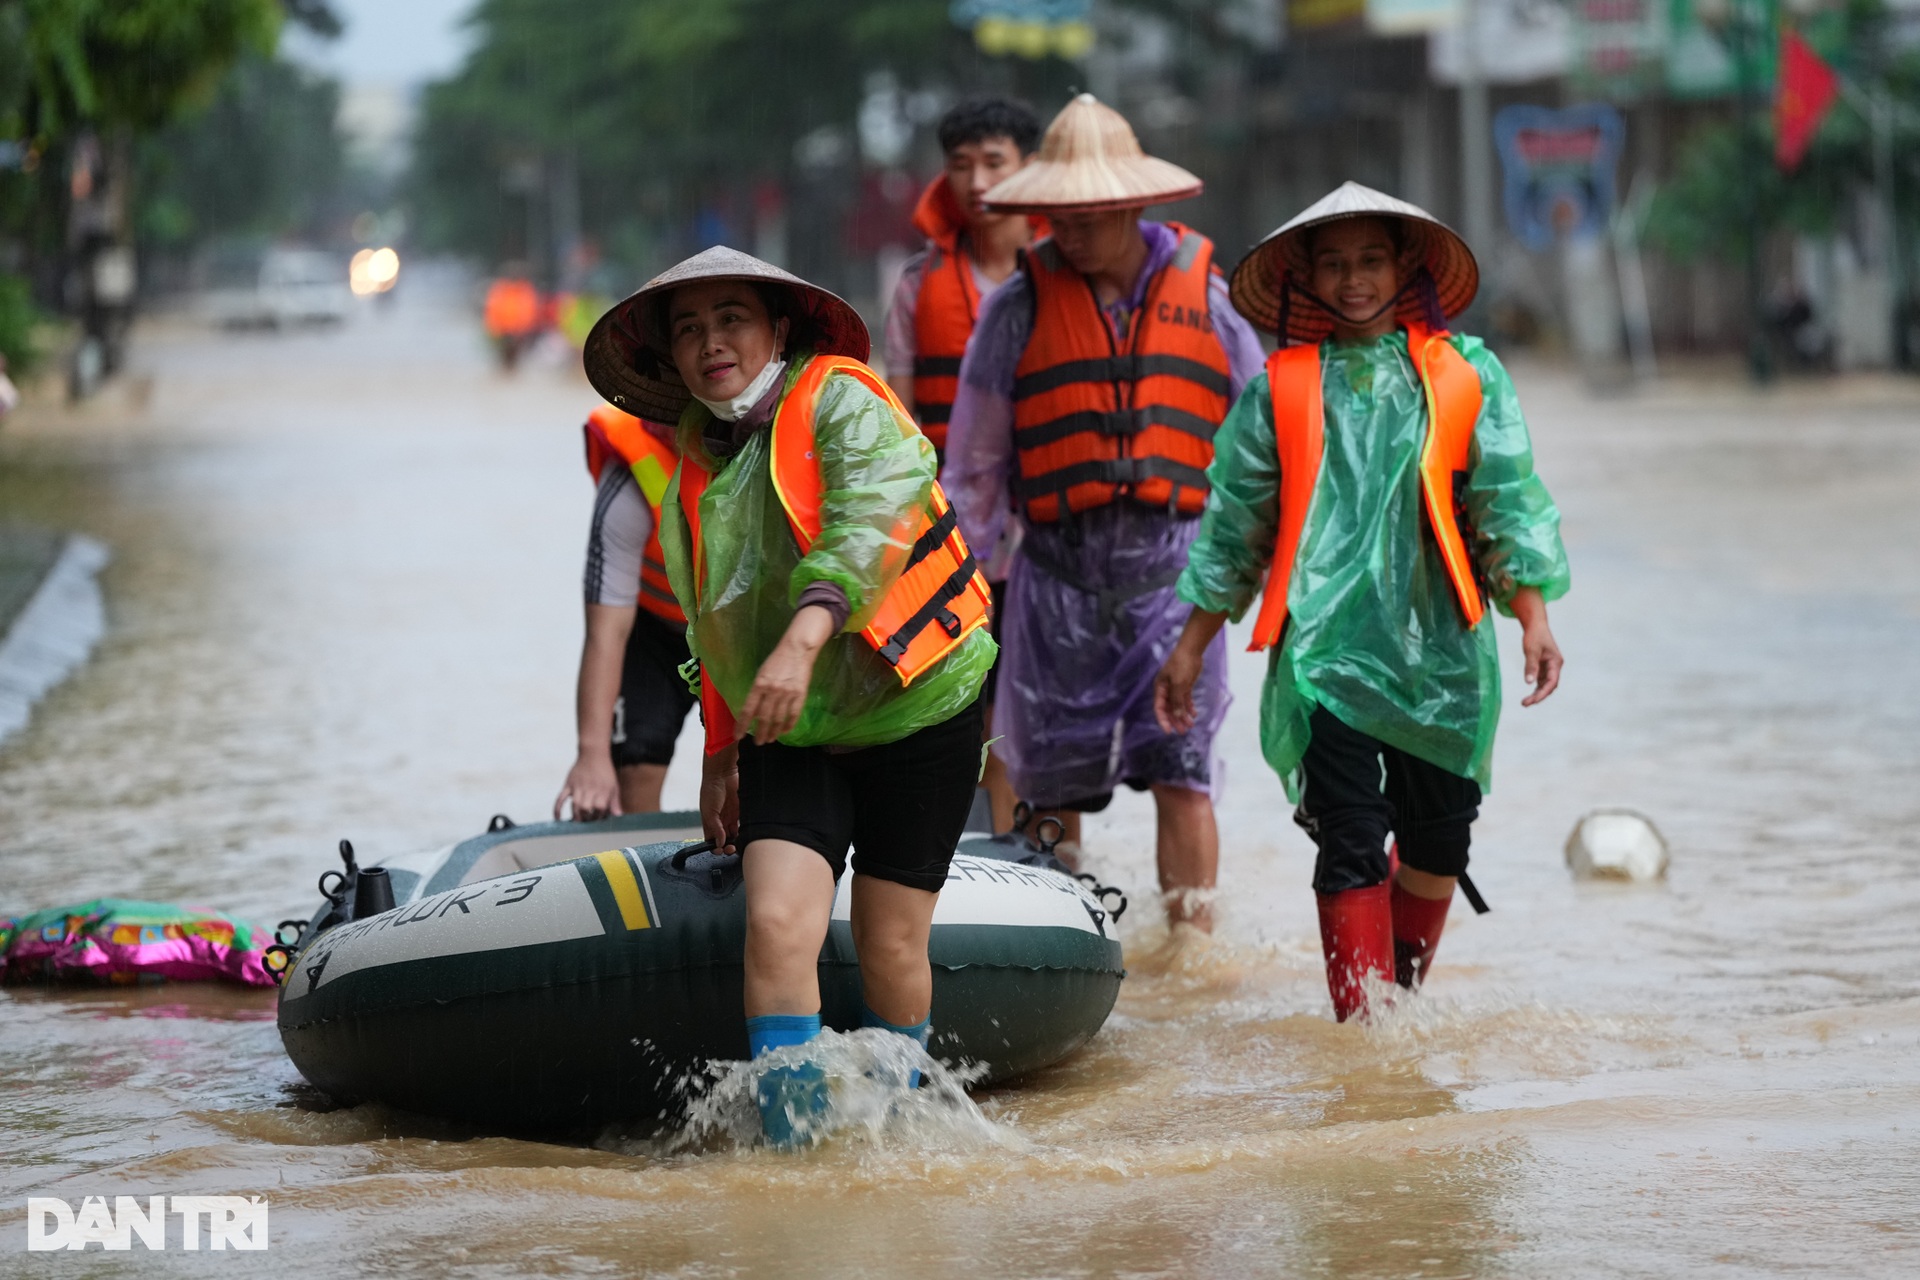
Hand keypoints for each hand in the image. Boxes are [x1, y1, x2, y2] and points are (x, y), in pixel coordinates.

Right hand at [553, 749, 620, 821]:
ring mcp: (577, 786)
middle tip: (588, 821)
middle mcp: (590, 788)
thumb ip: (615, 801)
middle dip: (587, 818)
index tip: (599, 817)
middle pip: (586, 808)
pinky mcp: (568, 784)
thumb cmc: (605, 771)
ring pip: (574, 805)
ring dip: (576, 816)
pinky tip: (558, 818)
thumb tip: (618, 816)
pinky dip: (557, 809)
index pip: (600, 808)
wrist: (593, 753)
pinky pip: (560, 798)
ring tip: (578, 821)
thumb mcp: (614, 785)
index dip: (599, 816)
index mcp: (602, 789)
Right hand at [701, 745, 739, 852]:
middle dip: (728, 846)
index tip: (721, 850)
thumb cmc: (711, 790)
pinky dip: (744, 831)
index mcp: (709, 823)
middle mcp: (720, 822)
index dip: (716, 848)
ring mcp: (730, 818)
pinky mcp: (740, 812)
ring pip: (735, 835)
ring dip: (737, 841)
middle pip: (724, 840)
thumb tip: (719, 843)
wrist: (723, 774)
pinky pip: (743, 826)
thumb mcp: (709, 811)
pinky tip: (746, 832)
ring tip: (739, 841)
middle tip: (731, 847)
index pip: (712, 841)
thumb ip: (715, 828)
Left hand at [739, 605, 834, 741]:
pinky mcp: (800, 694)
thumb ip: (757, 691)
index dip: (742, 724)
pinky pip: (793, 715)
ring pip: (778, 719)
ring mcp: (787, 694)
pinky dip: (788, 725)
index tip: (738, 736)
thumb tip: (753, 711)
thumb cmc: (777, 660)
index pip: (748, 710)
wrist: (797, 649)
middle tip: (758, 742)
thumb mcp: (761, 674)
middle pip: (764, 717)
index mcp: (759, 684)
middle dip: (760, 733)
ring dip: (773, 732)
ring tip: (770, 739)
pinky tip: (784, 731)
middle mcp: (772, 691)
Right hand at [1154, 608, 1226, 733]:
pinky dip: (1189, 707)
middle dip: (1175, 720)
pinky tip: (1194, 714)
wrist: (1191, 650)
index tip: (1168, 731)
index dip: (1163, 720)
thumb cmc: (1181, 664)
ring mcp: (1175, 688)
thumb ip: (1177, 700)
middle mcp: (1166, 690)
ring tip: (1191, 725)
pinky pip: (1185, 700)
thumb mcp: (1179, 684)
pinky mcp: (1184, 686)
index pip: (1159, 708)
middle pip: (1169, 709)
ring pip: (1178, 706)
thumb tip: (1178, 716)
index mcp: (1160, 689)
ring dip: (1183, 716)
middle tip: (1182, 731)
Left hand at [1509, 587, 1563, 706]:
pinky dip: (1536, 688)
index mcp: (1556, 662)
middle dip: (1539, 696)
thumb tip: (1528, 682)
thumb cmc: (1535, 635)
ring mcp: (1550, 667)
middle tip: (1525, 704)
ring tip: (1525, 702)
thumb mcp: (1531, 650)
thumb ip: (1530, 666)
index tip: (1533, 700)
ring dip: (1537, 694)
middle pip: (1550, 686)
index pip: (1552, 682)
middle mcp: (1555, 666)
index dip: (1543, 693)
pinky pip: (1541, 681)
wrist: (1536, 625)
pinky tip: (1528, 695)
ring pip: (1545, 685)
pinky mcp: (1543, 667)